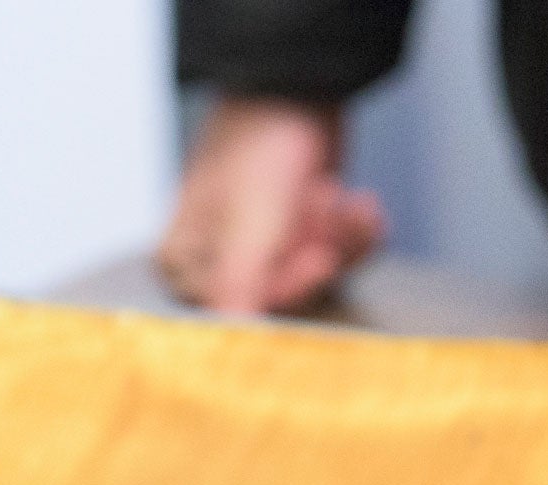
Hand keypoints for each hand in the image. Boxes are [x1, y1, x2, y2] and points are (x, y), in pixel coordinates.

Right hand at [158, 96, 383, 314]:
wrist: (300, 85)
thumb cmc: (258, 144)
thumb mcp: (248, 220)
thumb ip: (240, 282)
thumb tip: (233, 336)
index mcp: (188, 262)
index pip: (243, 310)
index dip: (288, 286)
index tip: (315, 257)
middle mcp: (225, 261)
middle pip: (288, 296)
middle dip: (317, 251)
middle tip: (320, 205)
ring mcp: (270, 247)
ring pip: (319, 277)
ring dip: (340, 237)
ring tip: (334, 192)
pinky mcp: (307, 234)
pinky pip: (342, 257)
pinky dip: (357, 231)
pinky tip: (359, 201)